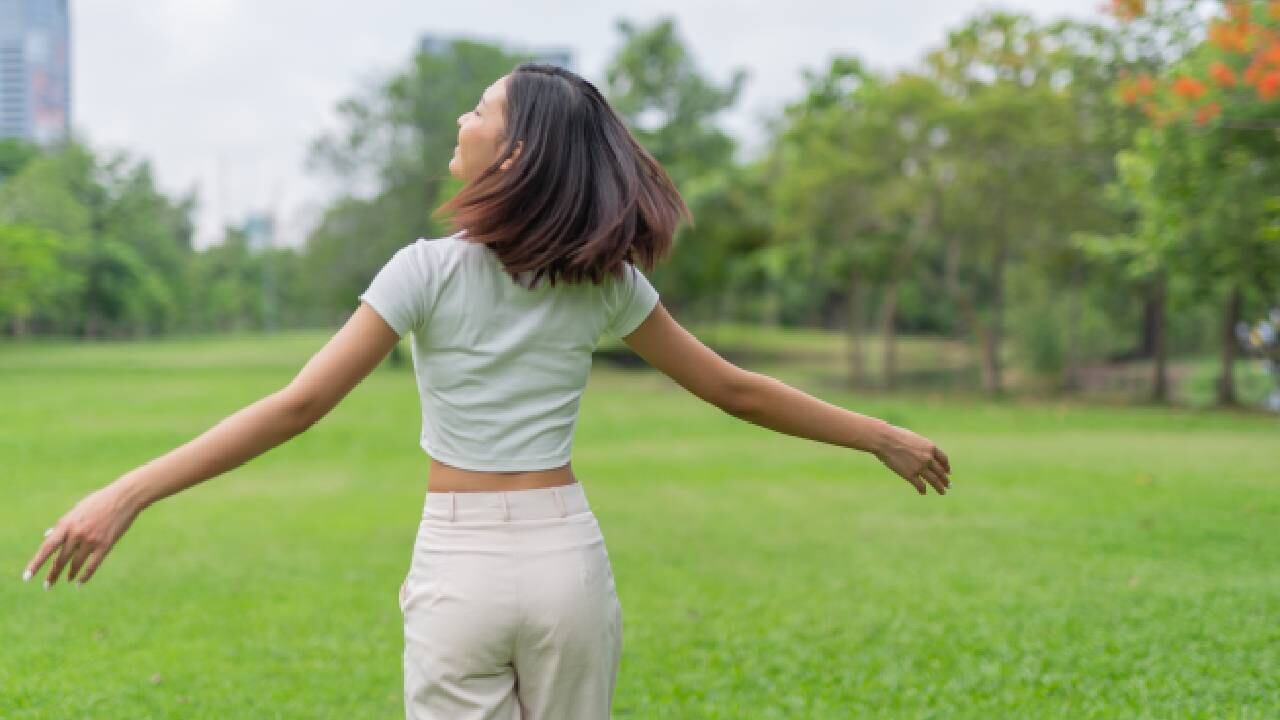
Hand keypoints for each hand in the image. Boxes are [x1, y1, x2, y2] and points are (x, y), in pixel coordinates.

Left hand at [23, 484, 142, 587]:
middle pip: (61, 559)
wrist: (125, 497)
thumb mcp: (77, 509)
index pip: (47, 548)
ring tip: (66, 580)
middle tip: (48, 584)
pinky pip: (93, 565)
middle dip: (53, 573)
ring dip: (69, 574)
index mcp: (67, 523)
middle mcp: (77, 533)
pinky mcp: (106, 544)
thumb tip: (48, 537)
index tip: (27, 577)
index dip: (36, 563)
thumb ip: (63, 524)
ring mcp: (92, 540)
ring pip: (76, 563)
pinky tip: (79, 583)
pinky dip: (85, 575)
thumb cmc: (99, 501)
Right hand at [874, 423, 951, 495]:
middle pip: (940, 471)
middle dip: (945, 480)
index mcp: (930, 447)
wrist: (885, 440)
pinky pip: (920, 485)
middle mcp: (928, 458)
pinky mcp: (910, 475)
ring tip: (942, 492)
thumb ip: (921, 447)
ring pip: (934, 480)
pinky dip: (923, 490)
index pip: (943, 459)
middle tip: (948, 485)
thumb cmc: (896, 435)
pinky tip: (923, 492)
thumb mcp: (914, 438)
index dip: (946, 467)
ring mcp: (920, 467)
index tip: (948, 472)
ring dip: (939, 487)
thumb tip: (922, 454)